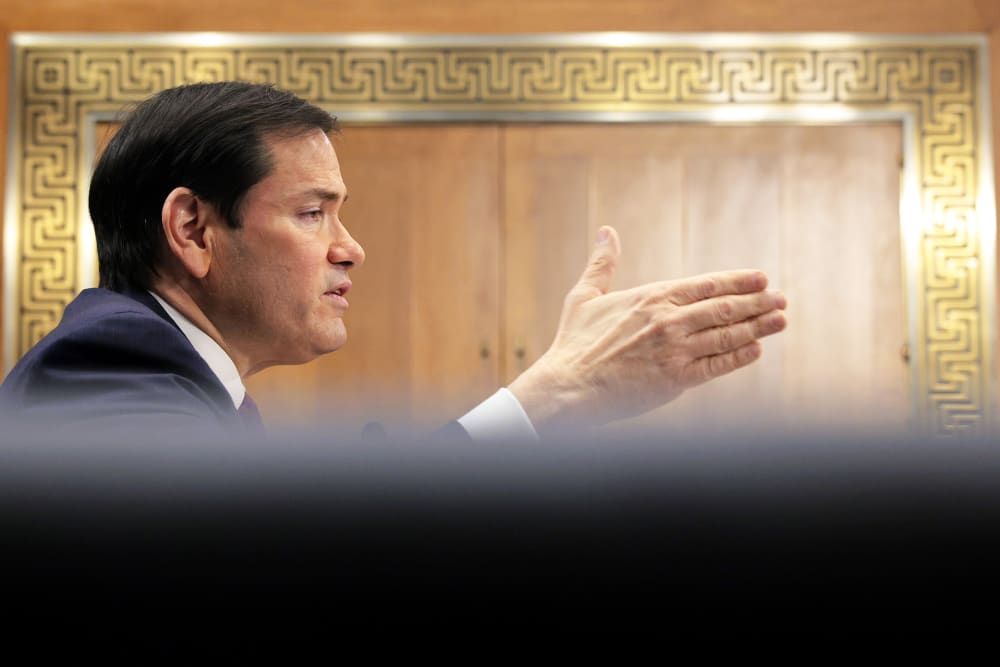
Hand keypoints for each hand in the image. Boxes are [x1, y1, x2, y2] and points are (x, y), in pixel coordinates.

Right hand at [508, 226, 786, 432]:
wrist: (568, 387)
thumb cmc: (573, 344)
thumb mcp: (584, 296)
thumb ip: (602, 264)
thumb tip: (606, 231)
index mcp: (652, 297)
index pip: (706, 285)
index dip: (737, 281)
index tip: (761, 278)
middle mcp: (669, 320)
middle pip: (724, 308)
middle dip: (757, 302)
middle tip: (782, 299)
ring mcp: (676, 350)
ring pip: (727, 335)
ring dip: (758, 327)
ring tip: (780, 321)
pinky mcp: (676, 379)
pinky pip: (717, 366)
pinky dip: (739, 357)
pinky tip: (755, 351)